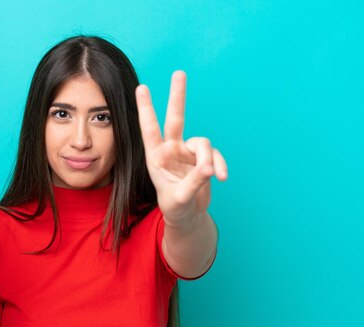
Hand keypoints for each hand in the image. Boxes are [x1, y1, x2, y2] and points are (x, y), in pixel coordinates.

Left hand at [135, 70, 227, 227]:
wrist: (189, 216)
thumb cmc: (176, 207)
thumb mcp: (179, 198)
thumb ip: (193, 183)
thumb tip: (209, 168)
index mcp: (156, 157)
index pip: (149, 129)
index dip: (146, 109)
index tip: (142, 88)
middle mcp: (171, 150)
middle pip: (176, 118)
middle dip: (178, 96)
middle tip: (179, 73)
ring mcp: (188, 152)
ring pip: (203, 143)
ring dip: (209, 158)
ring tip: (212, 176)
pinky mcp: (204, 158)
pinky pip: (215, 155)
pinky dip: (220, 165)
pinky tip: (222, 178)